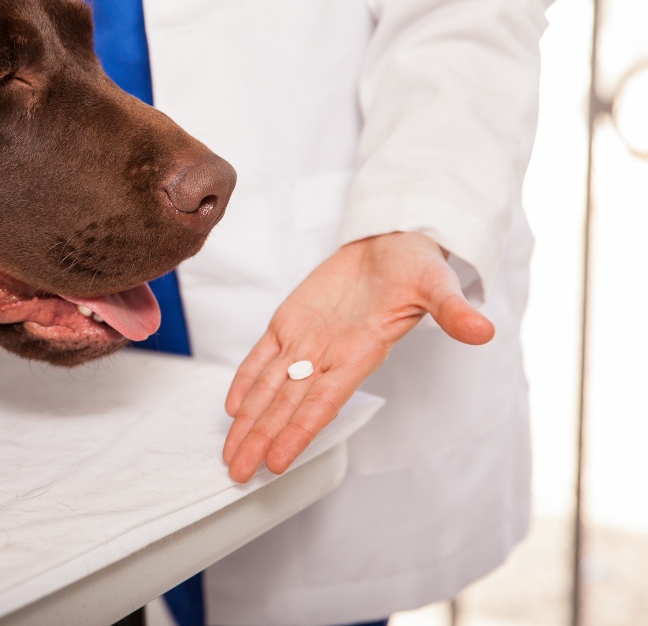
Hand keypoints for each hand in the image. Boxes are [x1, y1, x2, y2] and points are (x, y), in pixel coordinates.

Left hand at [222, 231, 494, 482]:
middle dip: (262, 438)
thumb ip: (453, 310)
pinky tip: (232, 406)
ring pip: (271, 388)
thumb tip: (484, 331)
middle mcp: (329, 355)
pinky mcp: (290, 321)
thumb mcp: (437, 282)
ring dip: (250, 420)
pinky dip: (247, 379)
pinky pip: (263, 356)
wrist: (392, 243)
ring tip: (231, 453)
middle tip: (238, 471)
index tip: (277, 462)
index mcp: (360, 352)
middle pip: (288, 405)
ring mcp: (307, 340)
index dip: (297, 432)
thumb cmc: (415, 265)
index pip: (322, 402)